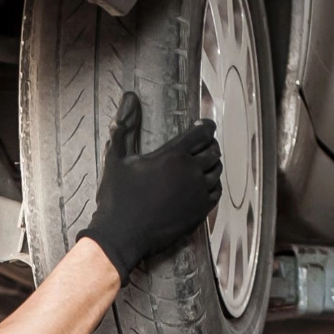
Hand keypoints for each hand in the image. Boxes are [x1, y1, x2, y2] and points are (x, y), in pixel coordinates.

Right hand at [76, 92, 223, 283]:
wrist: (121, 236)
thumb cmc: (117, 198)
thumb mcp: (116, 158)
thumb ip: (125, 126)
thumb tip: (129, 97)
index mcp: (174, 155)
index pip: (203, 131)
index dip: (205, 126)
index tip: (200, 126)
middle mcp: (192, 172)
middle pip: (214, 150)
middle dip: (208, 145)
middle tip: (197, 146)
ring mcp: (198, 194)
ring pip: (217, 171)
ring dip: (211, 165)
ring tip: (198, 166)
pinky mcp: (200, 212)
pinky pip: (216, 193)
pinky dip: (211, 185)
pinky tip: (200, 186)